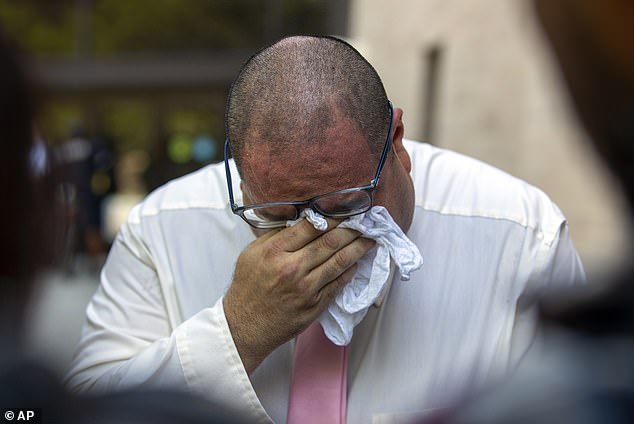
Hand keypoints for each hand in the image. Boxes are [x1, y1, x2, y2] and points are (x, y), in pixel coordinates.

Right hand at [223, 218, 373, 372]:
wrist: (244, 326)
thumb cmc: (247, 288)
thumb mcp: (251, 253)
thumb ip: (276, 236)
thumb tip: (302, 221)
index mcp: (274, 251)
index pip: (311, 226)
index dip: (332, 216)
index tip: (345, 210)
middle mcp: (292, 268)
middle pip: (329, 242)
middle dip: (351, 230)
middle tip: (365, 221)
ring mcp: (305, 289)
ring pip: (339, 262)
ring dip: (358, 248)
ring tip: (370, 239)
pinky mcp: (314, 306)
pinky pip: (338, 284)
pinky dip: (350, 271)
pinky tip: (357, 262)